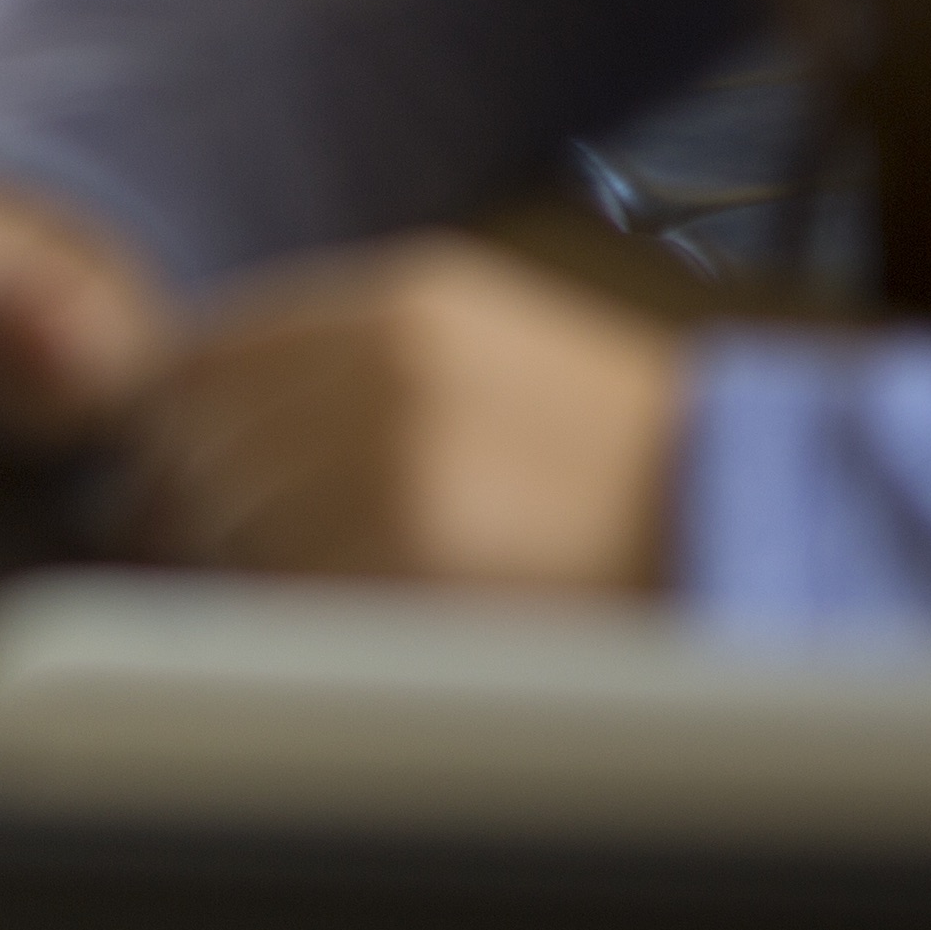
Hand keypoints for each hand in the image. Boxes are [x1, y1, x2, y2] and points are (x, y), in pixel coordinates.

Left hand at [120, 236, 686, 591]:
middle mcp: (376, 362)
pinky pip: (287, 596)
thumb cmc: (615, 458)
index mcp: (396, 301)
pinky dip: (302, 626)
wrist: (748, 515)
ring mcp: (388, 455)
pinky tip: (369, 628)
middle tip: (256, 561)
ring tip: (336, 596)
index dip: (182, 432)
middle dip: (203, 511)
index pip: (202, 357)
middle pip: (196, 445)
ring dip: (251, 572)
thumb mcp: (485, 353)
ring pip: (228, 526)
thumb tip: (200, 429)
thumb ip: (348, 367)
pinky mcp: (408, 552)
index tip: (191, 481)